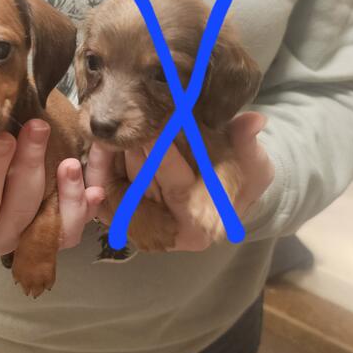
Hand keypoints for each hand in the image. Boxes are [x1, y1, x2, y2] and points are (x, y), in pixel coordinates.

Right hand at [0, 120, 104, 254]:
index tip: (1, 139)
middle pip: (11, 208)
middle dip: (26, 167)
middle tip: (37, 128)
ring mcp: (17, 240)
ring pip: (42, 223)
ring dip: (60, 193)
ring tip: (69, 162)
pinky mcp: (42, 238)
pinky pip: (66, 234)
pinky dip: (81, 212)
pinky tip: (95, 189)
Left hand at [85, 112, 273, 250]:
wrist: (225, 193)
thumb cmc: (242, 178)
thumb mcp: (253, 163)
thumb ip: (248, 144)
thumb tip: (254, 121)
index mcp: (200, 223)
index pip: (177, 187)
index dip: (164, 158)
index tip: (155, 129)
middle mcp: (168, 230)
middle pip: (143, 187)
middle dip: (133, 153)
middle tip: (124, 122)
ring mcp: (144, 225)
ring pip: (120, 188)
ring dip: (110, 160)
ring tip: (108, 129)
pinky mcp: (124, 214)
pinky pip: (105, 193)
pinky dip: (100, 171)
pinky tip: (99, 146)